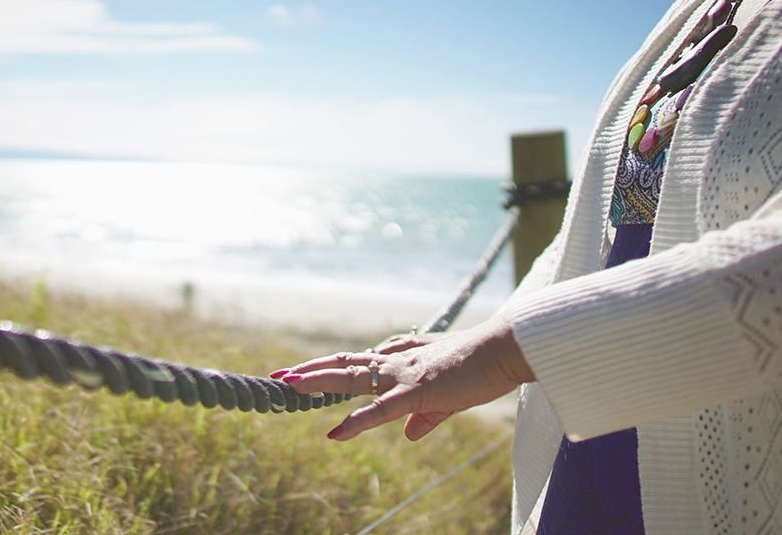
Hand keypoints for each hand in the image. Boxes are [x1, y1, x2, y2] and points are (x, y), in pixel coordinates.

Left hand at [268, 316, 532, 440]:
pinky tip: (334, 433)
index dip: (329, 367)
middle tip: (279, 375)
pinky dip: (355, 422)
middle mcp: (397, 362)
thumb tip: (408, 434)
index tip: (304, 371)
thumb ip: (425, 415)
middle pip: (344, 364)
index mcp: (403, 359)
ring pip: (352, 378)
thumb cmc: (482, 367)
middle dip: (310, 371)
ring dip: (318, 383)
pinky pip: (378, 410)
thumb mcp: (449, 395)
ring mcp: (404, 374)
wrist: (505, 350)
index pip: (358, 361)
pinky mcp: (417, 391)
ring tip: (288, 387)